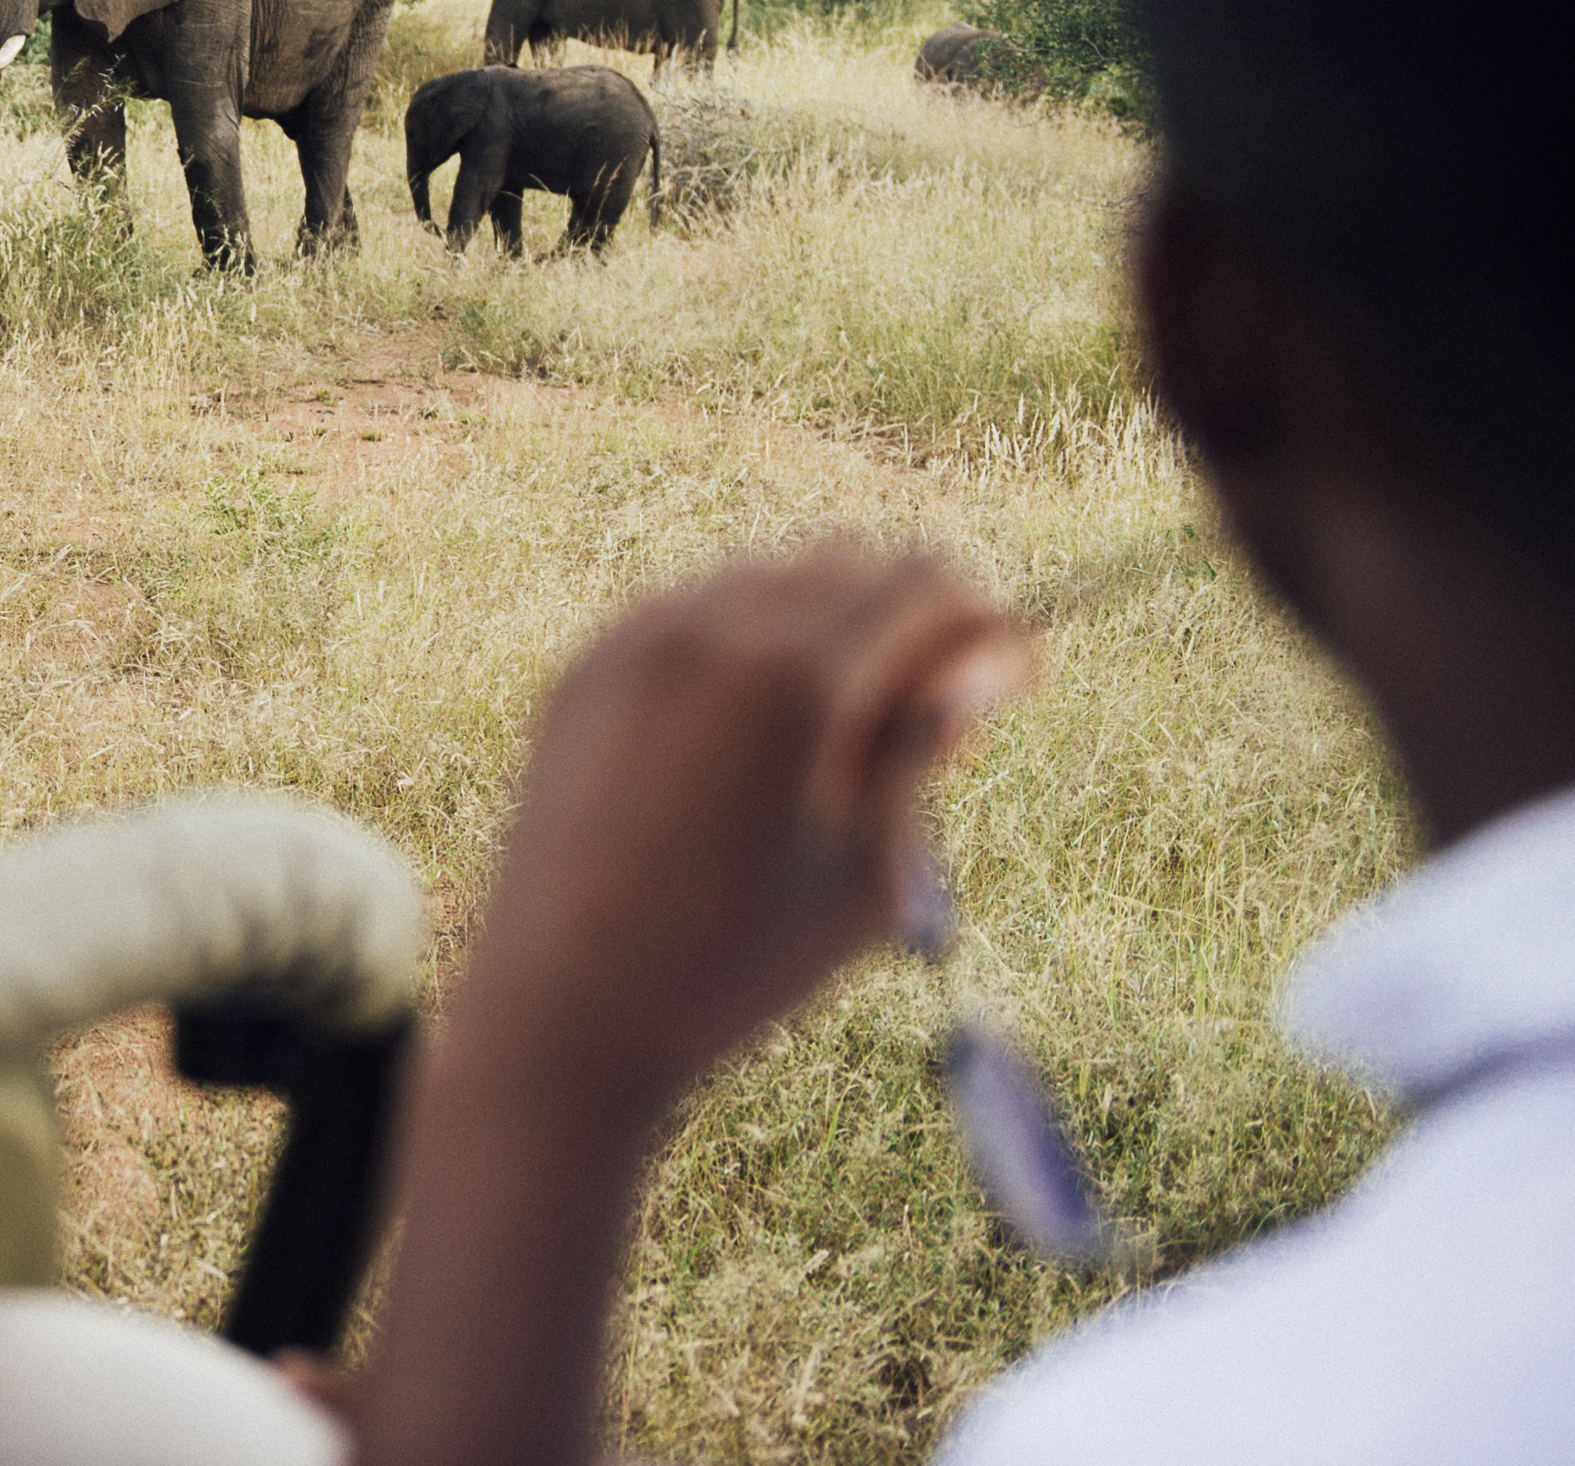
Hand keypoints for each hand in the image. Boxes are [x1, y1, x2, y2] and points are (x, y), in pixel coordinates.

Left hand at [456, 546, 1025, 1117]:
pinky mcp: (584, 670)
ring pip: (764, 580)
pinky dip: (742, 647)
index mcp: (793, 675)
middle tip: (934, 719)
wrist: (563, 1012)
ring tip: (840, 745)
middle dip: (906, 617)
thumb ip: (921, 745)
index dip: (980, 618)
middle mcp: (706, 631)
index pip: (919, 581)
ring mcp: (632, 642)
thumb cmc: (736, 964)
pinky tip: (754, 739)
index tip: (1012, 671)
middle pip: (845, 562)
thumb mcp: (867, 868)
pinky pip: (689, 616)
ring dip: (824, 628)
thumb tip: (987, 658)